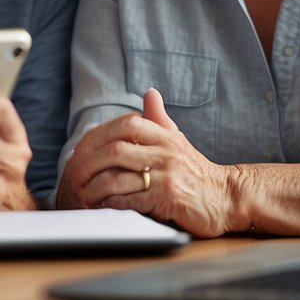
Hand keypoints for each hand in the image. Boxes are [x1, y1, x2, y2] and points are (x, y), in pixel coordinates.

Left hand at [58, 89, 237, 237]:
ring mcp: (167, 175)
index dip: (99, 136)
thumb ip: (159, 119)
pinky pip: (131, 200)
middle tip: (73, 177)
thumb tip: (149, 92)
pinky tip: (103, 207)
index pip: (125, 125)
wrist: (227, 197)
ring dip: (95, 188)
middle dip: (89, 165)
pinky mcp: (169, 199)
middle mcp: (165, 152)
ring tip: (82, 195)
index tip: (81, 151)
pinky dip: (112, 204)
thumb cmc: (196, 170)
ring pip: (118, 178)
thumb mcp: (178, 140)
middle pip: (115, 151)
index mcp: (164, 135)